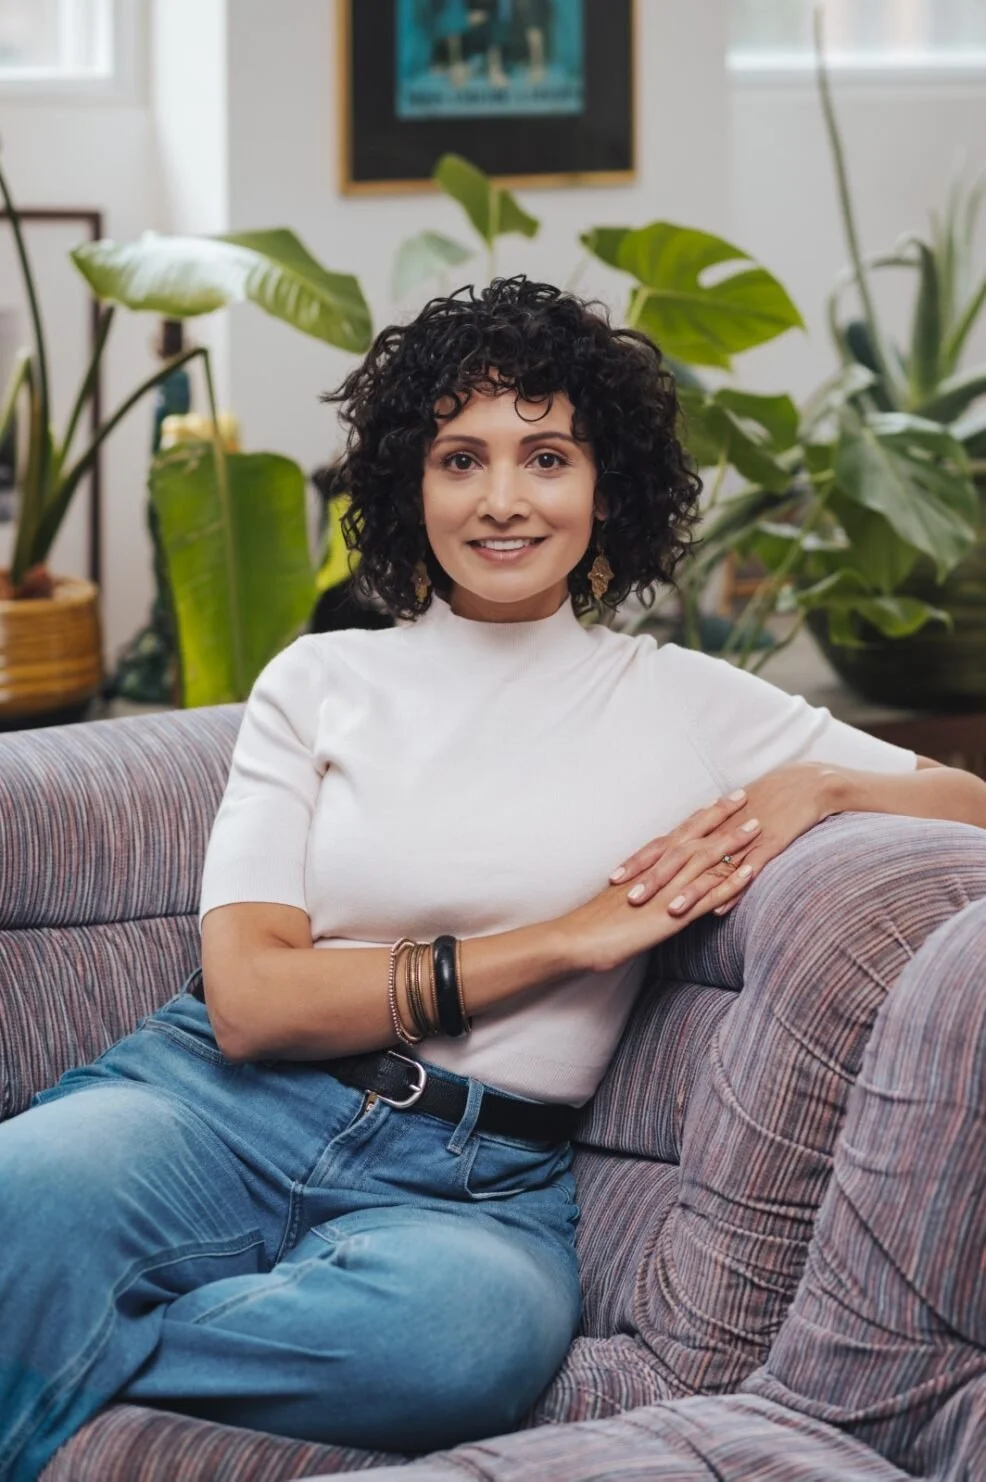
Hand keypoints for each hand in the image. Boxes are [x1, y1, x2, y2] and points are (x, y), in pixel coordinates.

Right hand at [563, 812, 762, 974]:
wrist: (579, 938)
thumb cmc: (594, 924)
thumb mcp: (621, 898)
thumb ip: (641, 887)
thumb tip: (652, 886)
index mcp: (648, 865)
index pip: (679, 833)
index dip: (699, 816)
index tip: (716, 800)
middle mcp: (661, 870)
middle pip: (696, 835)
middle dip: (721, 815)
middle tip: (743, 795)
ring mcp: (669, 889)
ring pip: (707, 858)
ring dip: (734, 842)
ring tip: (757, 826)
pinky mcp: (675, 913)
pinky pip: (709, 893)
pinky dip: (732, 881)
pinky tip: (751, 871)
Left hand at [608, 762, 840, 919]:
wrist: (803, 785)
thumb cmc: (762, 805)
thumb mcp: (725, 824)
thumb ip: (701, 843)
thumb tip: (674, 862)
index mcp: (703, 828)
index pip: (663, 845)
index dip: (638, 861)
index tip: (613, 879)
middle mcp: (716, 833)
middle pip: (678, 856)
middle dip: (653, 879)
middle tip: (629, 899)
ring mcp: (742, 840)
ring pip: (709, 867)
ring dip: (688, 890)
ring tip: (669, 910)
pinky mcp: (768, 847)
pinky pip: (748, 872)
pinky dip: (731, 890)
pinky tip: (719, 910)